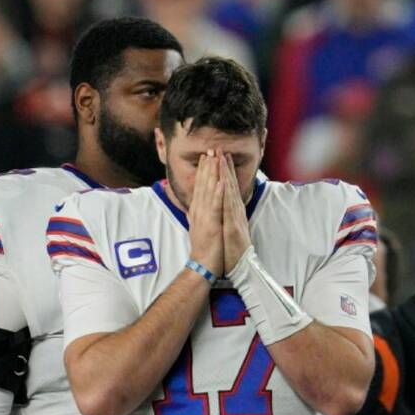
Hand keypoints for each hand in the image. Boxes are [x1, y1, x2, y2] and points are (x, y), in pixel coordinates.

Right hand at [186, 151, 224, 276]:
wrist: (202, 265)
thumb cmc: (203, 249)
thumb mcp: (198, 228)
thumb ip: (196, 216)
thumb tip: (193, 207)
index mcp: (198, 211)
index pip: (200, 187)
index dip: (203, 171)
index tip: (207, 157)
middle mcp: (199, 211)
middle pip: (203, 185)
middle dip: (207, 167)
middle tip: (210, 149)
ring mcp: (204, 216)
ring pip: (208, 191)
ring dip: (211, 174)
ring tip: (215, 158)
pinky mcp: (211, 223)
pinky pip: (215, 205)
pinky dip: (217, 193)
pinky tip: (221, 181)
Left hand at [221, 153, 250, 273]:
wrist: (237, 267)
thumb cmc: (230, 250)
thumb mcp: (226, 228)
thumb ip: (224, 215)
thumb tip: (220, 205)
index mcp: (231, 212)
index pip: (227, 188)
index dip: (223, 172)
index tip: (219, 157)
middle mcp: (235, 212)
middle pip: (229, 186)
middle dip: (224, 167)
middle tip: (220, 149)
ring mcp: (235, 218)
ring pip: (230, 192)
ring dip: (226, 174)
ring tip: (221, 158)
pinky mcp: (234, 226)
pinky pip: (229, 208)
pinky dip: (226, 194)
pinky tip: (223, 182)